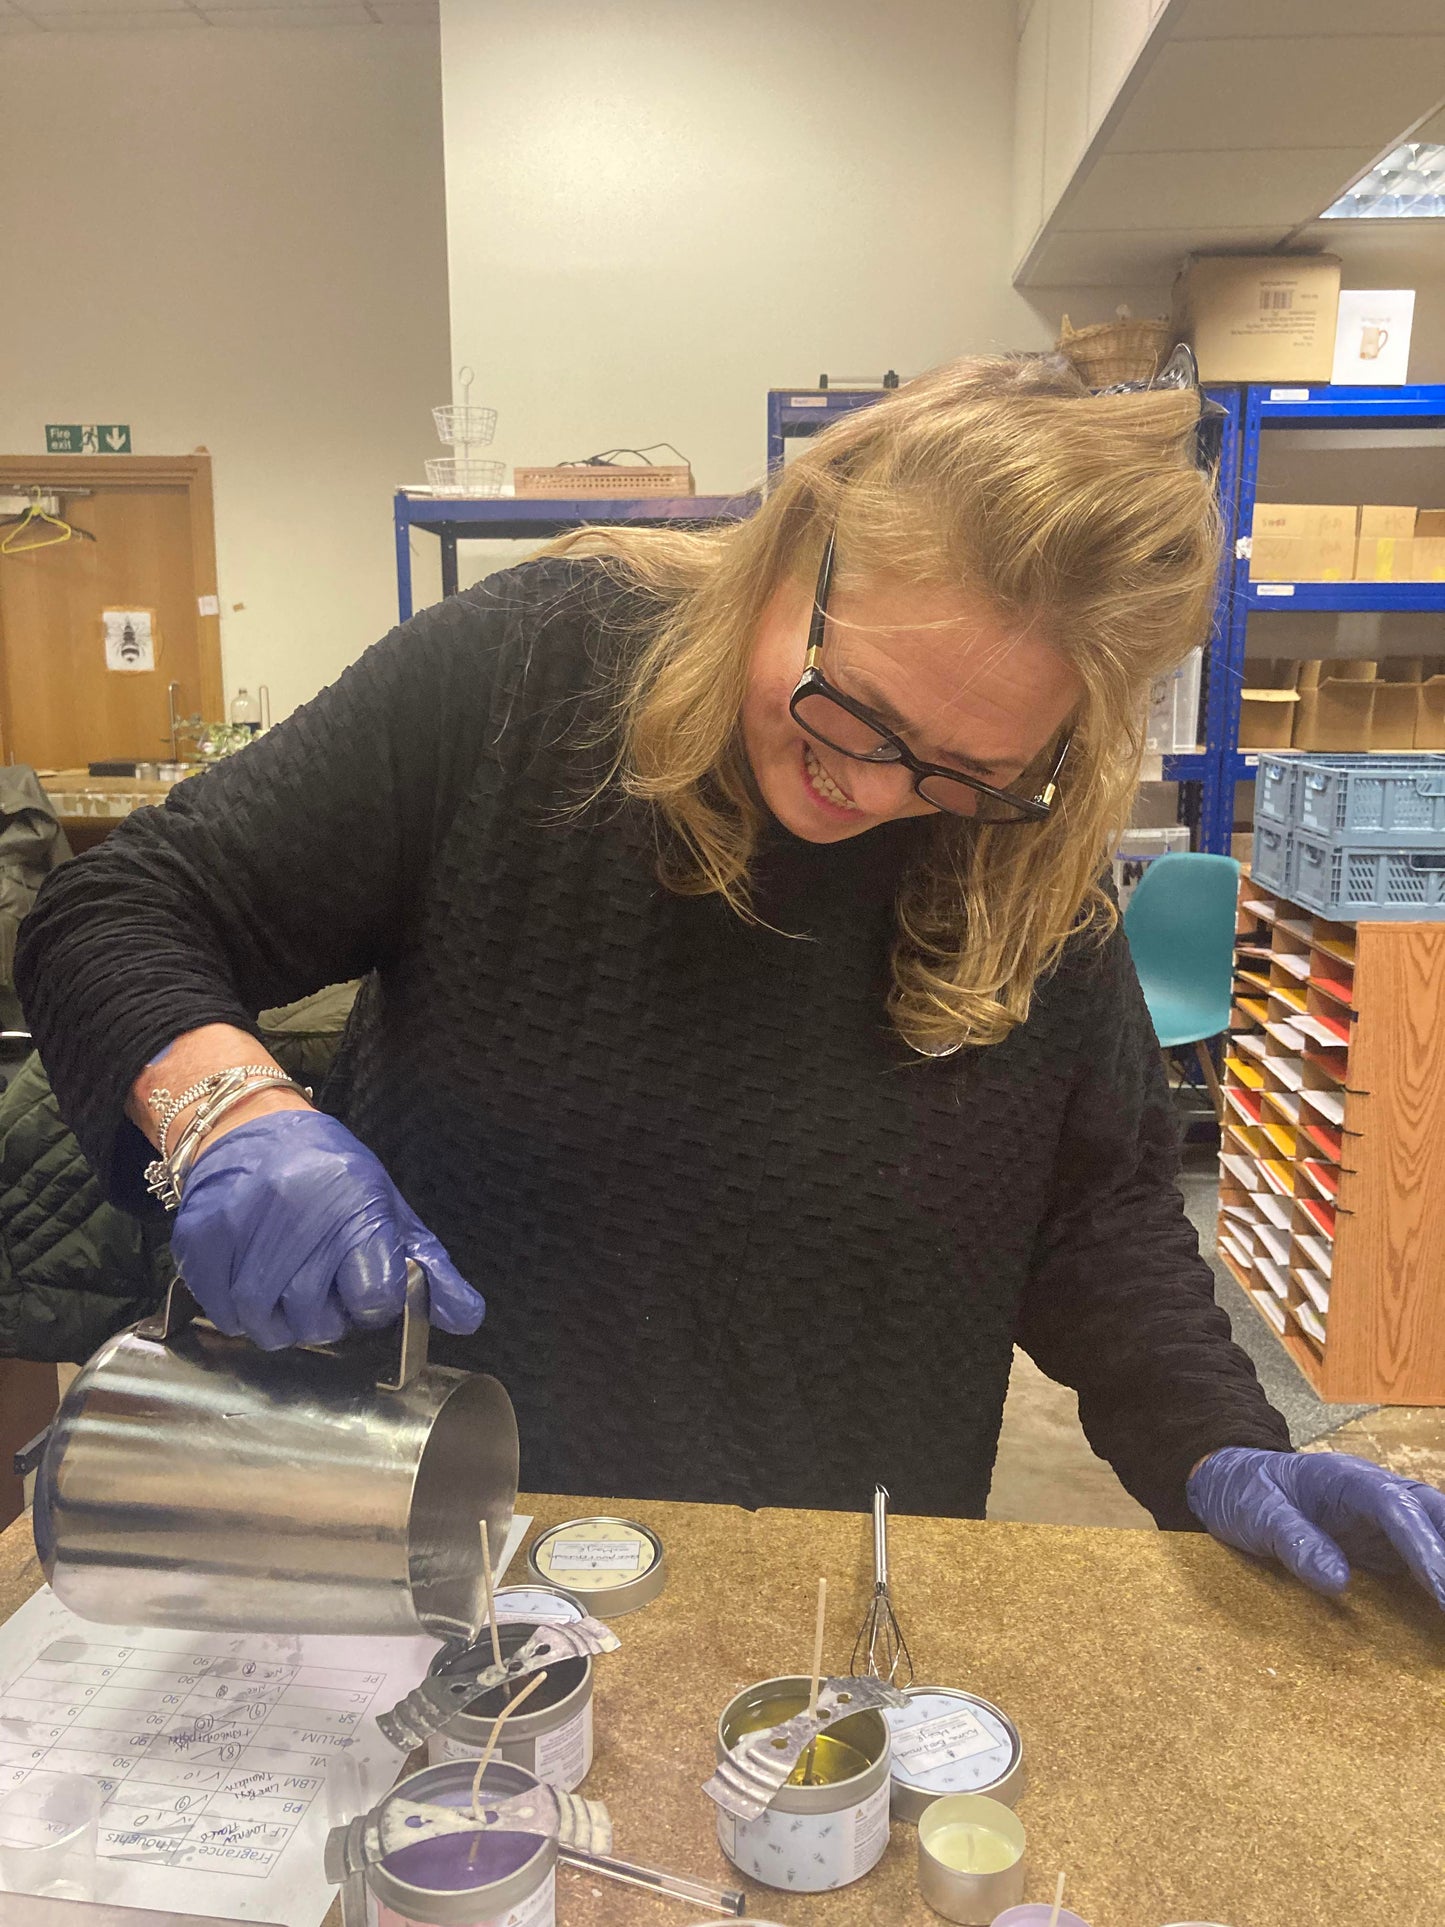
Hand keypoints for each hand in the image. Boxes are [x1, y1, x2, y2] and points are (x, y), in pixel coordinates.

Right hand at [170, 1110, 484, 1349]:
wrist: (250, 1127)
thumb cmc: (328, 1173)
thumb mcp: (388, 1209)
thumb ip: (430, 1269)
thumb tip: (467, 1318)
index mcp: (355, 1207)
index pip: (376, 1296)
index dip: (375, 1301)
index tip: (366, 1283)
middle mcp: (297, 1216)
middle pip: (317, 1321)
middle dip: (326, 1318)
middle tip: (322, 1288)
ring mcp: (243, 1229)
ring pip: (266, 1326)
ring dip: (281, 1323)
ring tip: (287, 1287)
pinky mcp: (199, 1239)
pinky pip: (222, 1313)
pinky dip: (239, 1312)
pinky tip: (252, 1279)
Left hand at [1187, 1446, 1444, 1607]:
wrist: (1233, 1481)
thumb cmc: (1244, 1490)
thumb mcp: (1256, 1513)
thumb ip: (1294, 1541)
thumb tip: (1339, 1582)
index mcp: (1346, 1477)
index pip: (1396, 1508)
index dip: (1425, 1547)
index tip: (1442, 1589)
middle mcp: (1375, 1492)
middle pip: (1431, 1514)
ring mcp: (1383, 1518)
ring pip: (1434, 1532)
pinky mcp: (1382, 1542)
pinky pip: (1420, 1558)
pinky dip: (1437, 1578)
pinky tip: (1441, 1606)